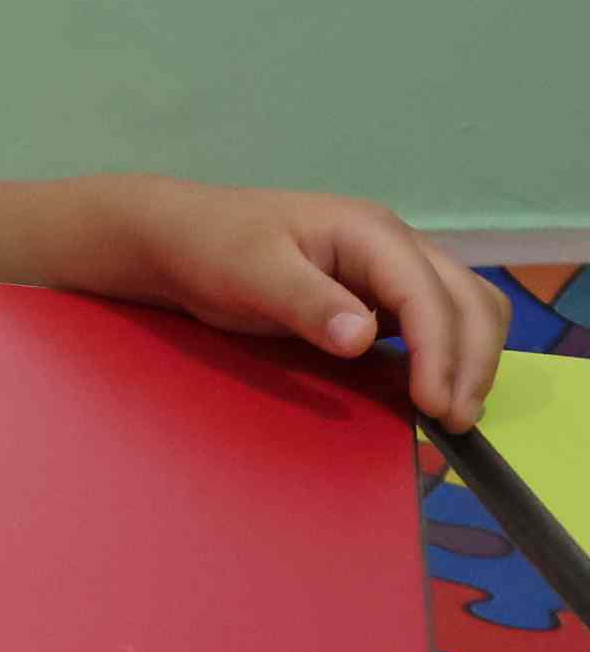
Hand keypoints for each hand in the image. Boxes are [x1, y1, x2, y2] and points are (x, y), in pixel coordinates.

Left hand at [104, 177, 510, 430]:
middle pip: (468, 300)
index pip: (428, 294)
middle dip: (472, 360)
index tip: (435, 404)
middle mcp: (394, 245)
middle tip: (452, 420)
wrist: (178, 238)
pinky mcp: (379, 294)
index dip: (441, 351)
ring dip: (472, 358)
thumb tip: (362, 338)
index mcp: (370, 231)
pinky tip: (432, 390)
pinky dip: (449, 353)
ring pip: (465, 308)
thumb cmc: (210, 247)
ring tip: (452, 412)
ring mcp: (390, 269)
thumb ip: (306, 303)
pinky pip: (436, 322)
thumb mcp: (249, 274)